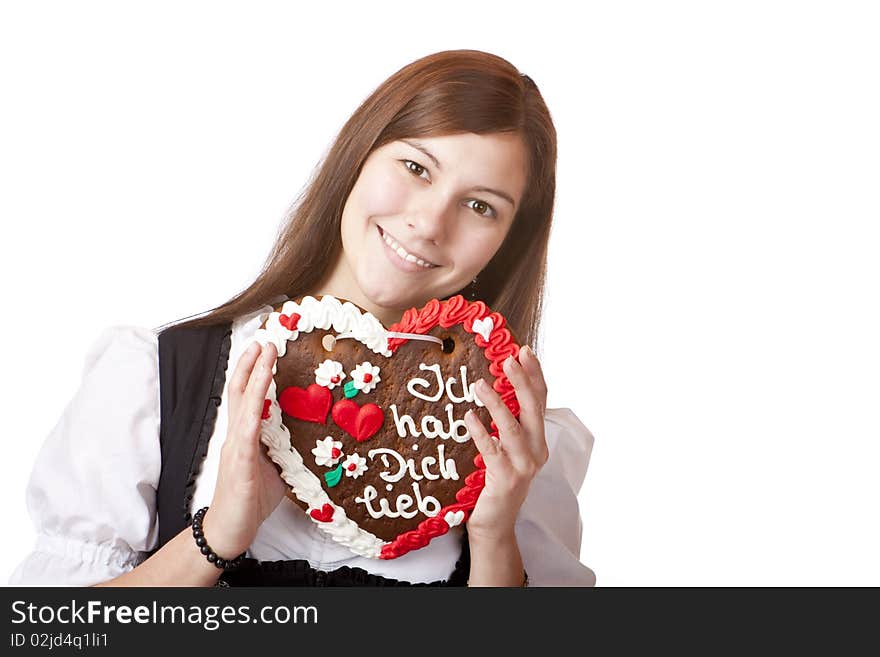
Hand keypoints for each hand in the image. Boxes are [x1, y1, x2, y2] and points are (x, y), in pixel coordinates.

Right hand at [202, 341, 287, 558]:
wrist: (230, 530)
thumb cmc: (252, 500)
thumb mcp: (276, 469)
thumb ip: (286, 448)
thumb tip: (308, 434)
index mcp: (246, 435)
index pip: (249, 397)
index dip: (255, 372)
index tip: (266, 349)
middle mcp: (237, 435)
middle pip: (240, 391)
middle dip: (250, 363)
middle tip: (264, 338)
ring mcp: (235, 446)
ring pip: (244, 403)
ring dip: (254, 376)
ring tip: (263, 352)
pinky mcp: (238, 462)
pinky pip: (246, 430)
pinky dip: (254, 409)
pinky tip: (260, 394)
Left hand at [464, 345, 549, 540]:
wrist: (495, 522)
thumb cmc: (496, 479)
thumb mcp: (506, 447)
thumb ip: (506, 421)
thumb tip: (493, 385)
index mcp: (539, 439)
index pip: (541, 400)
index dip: (534, 375)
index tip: (524, 351)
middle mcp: (536, 450)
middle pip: (533, 409)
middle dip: (522, 381)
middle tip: (508, 359)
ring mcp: (523, 466)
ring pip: (512, 427)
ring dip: (497, 403)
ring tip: (480, 384)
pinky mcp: (505, 479)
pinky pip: (492, 451)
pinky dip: (480, 432)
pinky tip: (469, 417)